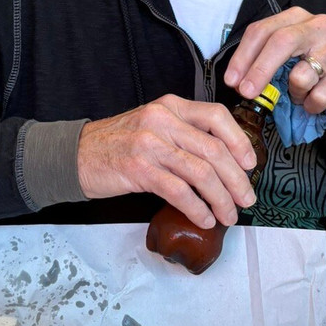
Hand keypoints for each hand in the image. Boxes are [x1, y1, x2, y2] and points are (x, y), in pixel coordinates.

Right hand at [76, 95, 257, 228]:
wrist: (76, 155)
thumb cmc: (117, 144)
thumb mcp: (153, 126)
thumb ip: (184, 134)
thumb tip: (222, 162)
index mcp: (170, 106)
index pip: (216, 116)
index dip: (239, 141)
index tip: (250, 164)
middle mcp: (162, 120)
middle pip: (214, 150)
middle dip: (237, 180)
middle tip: (246, 199)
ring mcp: (150, 144)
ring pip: (201, 172)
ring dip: (221, 199)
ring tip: (229, 215)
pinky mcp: (139, 169)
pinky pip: (178, 191)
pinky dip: (197, 208)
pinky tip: (204, 219)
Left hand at [224, 7, 325, 114]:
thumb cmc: (315, 64)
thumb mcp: (290, 54)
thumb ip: (265, 59)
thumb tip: (237, 82)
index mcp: (296, 18)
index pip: (262, 30)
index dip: (243, 57)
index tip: (231, 80)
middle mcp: (318, 25)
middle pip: (281, 42)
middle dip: (259, 70)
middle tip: (246, 92)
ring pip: (301, 76)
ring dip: (294, 94)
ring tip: (300, 94)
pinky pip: (319, 96)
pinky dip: (311, 106)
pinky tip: (315, 101)